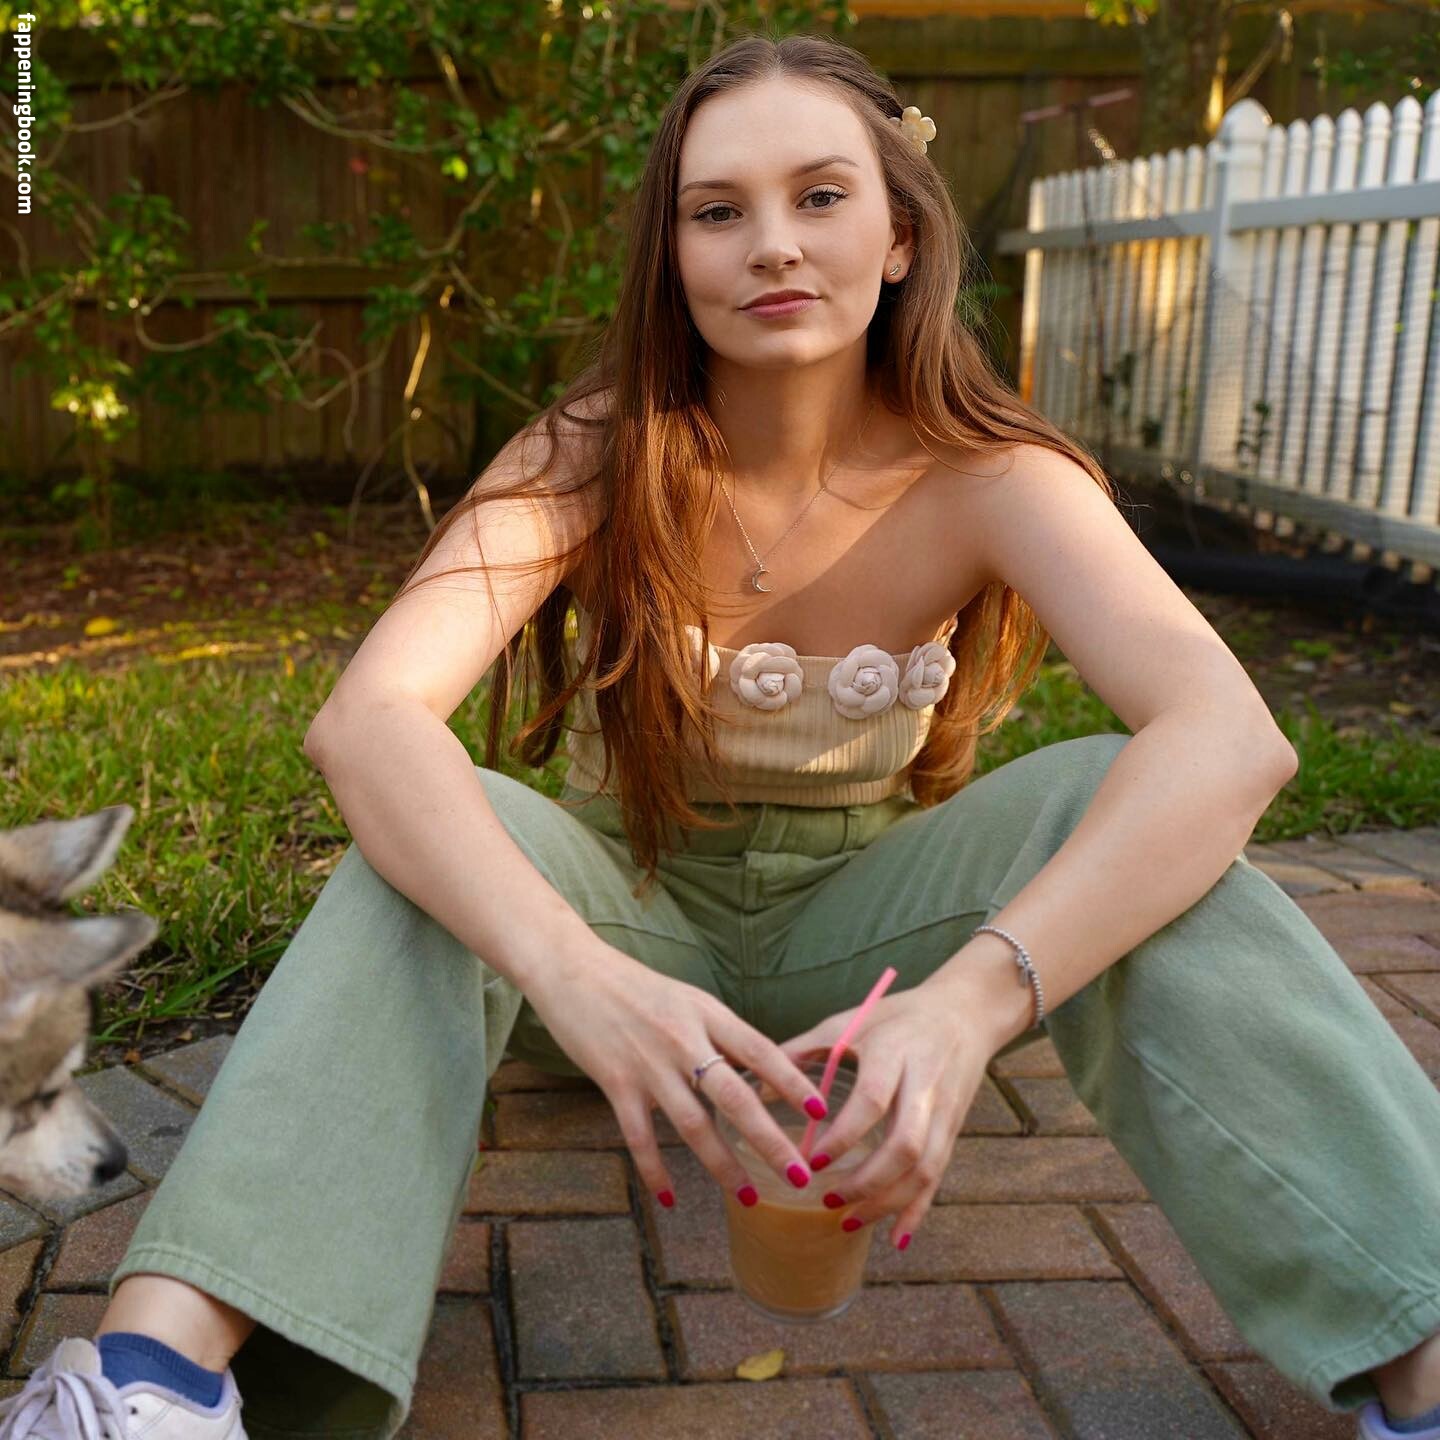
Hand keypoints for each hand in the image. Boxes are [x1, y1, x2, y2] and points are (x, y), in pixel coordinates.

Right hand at [522, 942, 832, 1207]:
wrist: (574, 971)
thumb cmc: (634, 986)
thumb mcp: (687, 999)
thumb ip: (717, 1034)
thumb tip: (755, 1071)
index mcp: (706, 1013)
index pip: (759, 1050)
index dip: (792, 1081)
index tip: (820, 1111)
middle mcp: (682, 1039)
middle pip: (735, 1096)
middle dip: (769, 1140)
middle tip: (798, 1174)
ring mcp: (648, 1064)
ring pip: (693, 1124)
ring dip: (722, 1165)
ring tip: (748, 1197)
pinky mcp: (615, 1083)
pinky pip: (640, 1137)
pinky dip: (656, 1171)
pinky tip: (671, 1200)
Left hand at [774, 983, 992, 1246]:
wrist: (964, 1013)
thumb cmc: (898, 1016)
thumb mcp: (853, 1021)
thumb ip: (805, 1049)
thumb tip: (755, 1082)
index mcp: (894, 1053)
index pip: (871, 1101)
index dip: (843, 1136)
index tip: (814, 1160)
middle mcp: (924, 1085)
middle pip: (905, 1145)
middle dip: (867, 1181)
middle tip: (828, 1198)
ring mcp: (944, 1111)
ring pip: (925, 1168)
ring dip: (887, 1201)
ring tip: (848, 1219)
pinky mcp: (954, 1129)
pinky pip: (939, 1176)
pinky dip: (918, 1210)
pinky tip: (895, 1237)